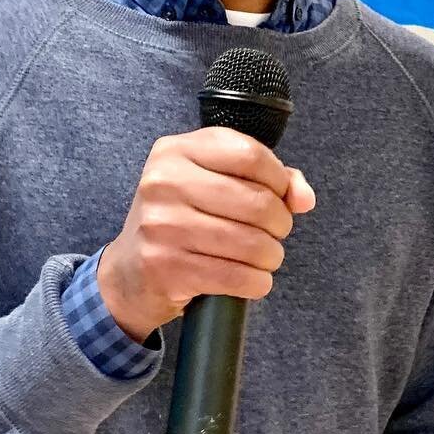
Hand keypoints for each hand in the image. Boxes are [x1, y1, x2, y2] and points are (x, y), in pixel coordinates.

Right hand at [97, 129, 315, 342]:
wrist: (129, 272)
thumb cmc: (180, 221)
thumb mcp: (211, 185)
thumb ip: (265, 180)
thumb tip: (304, 198)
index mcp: (175, 151)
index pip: (249, 154)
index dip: (279, 180)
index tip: (281, 197)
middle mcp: (164, 182)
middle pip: (257, 201)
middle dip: (280, 224)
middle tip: (275, 234)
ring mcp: (161, 225)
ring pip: (251, 243)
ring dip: (271, 256)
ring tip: (265, 258)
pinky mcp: (165, 266)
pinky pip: (236, 275)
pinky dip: (256, 282)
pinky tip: (253, 279)